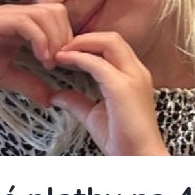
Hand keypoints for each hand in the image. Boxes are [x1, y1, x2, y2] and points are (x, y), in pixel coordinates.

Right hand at [0, 3, 73, 105]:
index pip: (59, 19)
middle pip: (58, 12)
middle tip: (59, 64)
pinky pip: (26, 22)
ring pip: (46, 13)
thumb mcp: (4, 76)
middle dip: (65, 37)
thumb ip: (27, 83)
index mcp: (22, 24)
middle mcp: (17, 14)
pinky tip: (39, 58)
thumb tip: (50, 100)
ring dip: (55, 38)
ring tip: (49, 63)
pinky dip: (39, 39)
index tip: (66, 65)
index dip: (68, 40)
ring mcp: (5, 15)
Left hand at [50, 32, 168, 155]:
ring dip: (82, 42)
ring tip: (61, 50)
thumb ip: (77, 102)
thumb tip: (55, 95)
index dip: (89, 44)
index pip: (112, 46)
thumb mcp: (94, 115)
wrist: (138, 158)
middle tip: (61, 46)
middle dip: (84, 37)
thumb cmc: (122, 140)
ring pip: (108, 42)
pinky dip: (78, 57)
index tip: (66, 50)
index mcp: (133, 76)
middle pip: (112, 37)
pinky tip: (63, 60)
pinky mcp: (122, 87)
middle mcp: (137, 71)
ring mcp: (133, 77)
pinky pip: (97, 63)